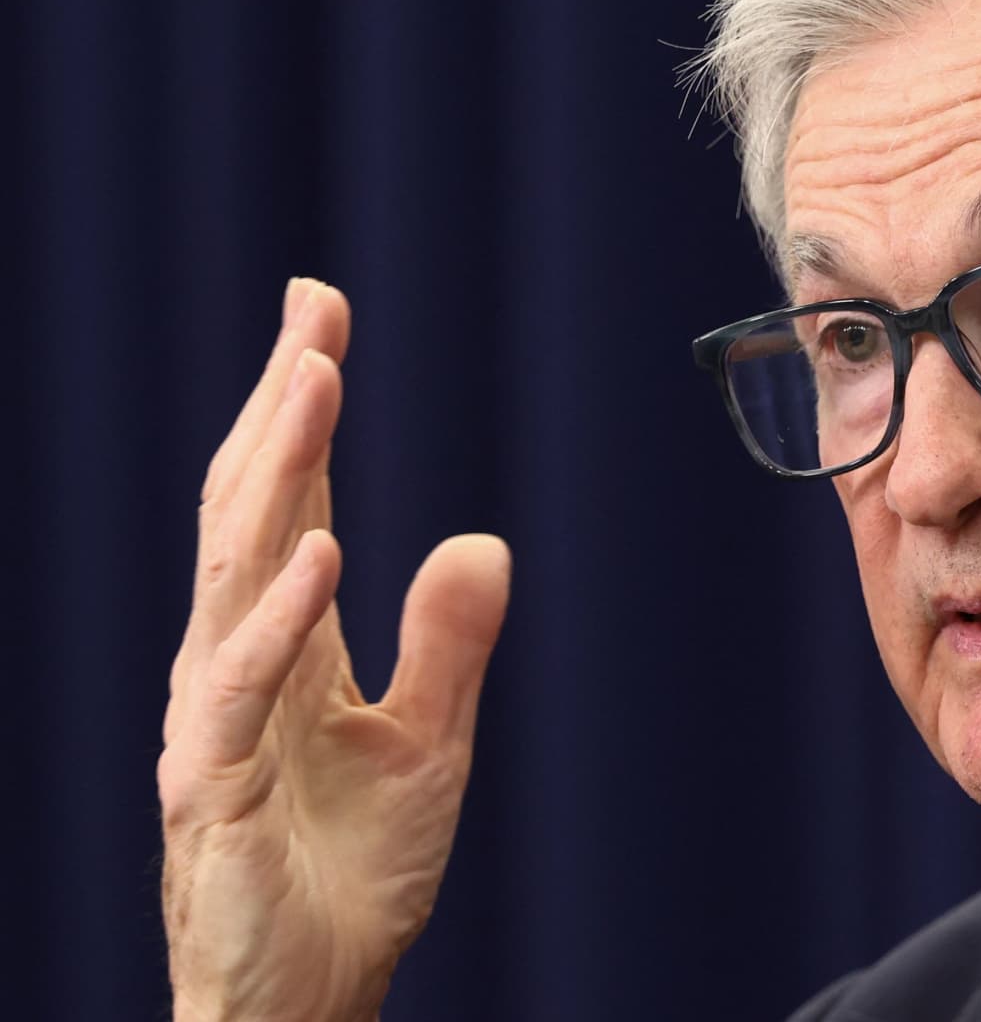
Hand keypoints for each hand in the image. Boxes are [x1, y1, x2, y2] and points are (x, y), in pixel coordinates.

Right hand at [158, 279, 511, 1021]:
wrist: (313, 995)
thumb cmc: (353, 877)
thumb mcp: (430, 744)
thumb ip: (448, 642)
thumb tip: (479, 539)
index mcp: (283, 648)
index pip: (285, 504)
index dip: (300, 411)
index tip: (322, 314)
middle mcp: (236, 666)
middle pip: (249, 510)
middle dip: (282, 408)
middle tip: (315, 311)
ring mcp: (216, 721)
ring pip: (236, 572)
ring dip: (278, 472)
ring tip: (317, 381)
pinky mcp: (215, 786)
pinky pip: (246, 686)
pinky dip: (281, 616)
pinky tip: (321, 549)